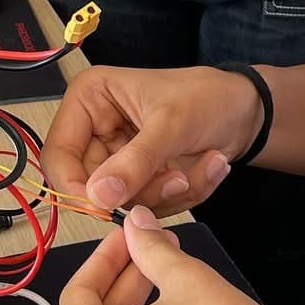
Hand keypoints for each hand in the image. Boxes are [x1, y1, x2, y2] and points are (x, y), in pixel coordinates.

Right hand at [42, 64, 261, 213]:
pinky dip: (181, 196)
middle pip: (91, 187)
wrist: (246, 109)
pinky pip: (147, 208)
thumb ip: (135, 162)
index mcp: (89, 100)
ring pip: (122, 203)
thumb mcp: (171, 125)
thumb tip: (97, 196)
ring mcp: (118, 158)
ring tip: (205, 163)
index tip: (108, 207)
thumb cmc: (208, 97)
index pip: (58, 156)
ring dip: (169, 194)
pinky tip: (207, 167)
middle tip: (179, 178)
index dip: (76, 187)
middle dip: (142, 191)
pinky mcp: (140, 179)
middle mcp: (95, 130)